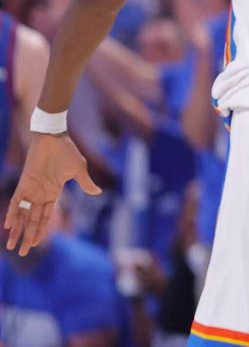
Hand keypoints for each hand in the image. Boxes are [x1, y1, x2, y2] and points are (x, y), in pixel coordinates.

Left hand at [5, 133, 101, 255]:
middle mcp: (40, 194)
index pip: (45, 217)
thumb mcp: (79, 170)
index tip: (36, 244)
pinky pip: (16, 201)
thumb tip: (98, 193)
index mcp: (53, 193)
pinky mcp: (24, 182)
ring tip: (11, 246)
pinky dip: (12, 213)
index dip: (41, 230)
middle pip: (33, 220)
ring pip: (23, 215)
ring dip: (18, 230)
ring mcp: (31, 189)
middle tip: (22, 252)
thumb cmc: (67, 151)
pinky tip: (8, 225)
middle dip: (28, 236)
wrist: (54, 137)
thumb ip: (86, 183)